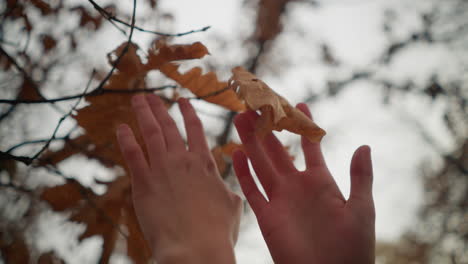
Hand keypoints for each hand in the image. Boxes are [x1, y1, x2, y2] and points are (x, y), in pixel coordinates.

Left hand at [116, 94, 241, 263]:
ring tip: (138, 100)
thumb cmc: (217, 231)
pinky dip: (126, 138)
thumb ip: (225, 189)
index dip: (188, 113)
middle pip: (170, 127)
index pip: (195, 130)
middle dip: (160, 108)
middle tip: (151, 96)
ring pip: (151, 133)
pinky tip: (121, 127)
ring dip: (144, 114)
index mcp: (205, 164)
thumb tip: (227, 186)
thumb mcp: (232, 206)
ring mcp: (162, 170)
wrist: (195, 248)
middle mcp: (182, 161)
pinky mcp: (143, 183)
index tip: (182, 100)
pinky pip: (133, 154)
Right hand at [232, 103, 374, 263]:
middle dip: (267, 129)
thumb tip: (364, 146)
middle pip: (278, 151)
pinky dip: (243, 173)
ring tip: (241, 120)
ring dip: (251, 143)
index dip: (303, 126)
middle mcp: (297, 186)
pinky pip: (252, 191)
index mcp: (321, 182)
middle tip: (256, 106)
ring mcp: (280, 200)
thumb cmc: (352, 247)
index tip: (297, 103)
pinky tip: (236, 154)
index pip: (309, 147)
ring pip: (261, 165)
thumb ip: (360, 177)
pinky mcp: (266, 216)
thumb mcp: (361, 208)